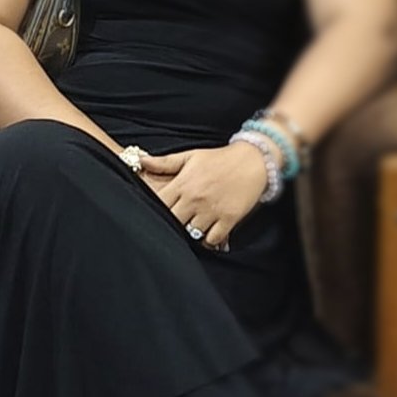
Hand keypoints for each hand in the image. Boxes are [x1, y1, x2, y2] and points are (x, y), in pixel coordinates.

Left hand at [138, 143, 269, 249]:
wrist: (253, 160)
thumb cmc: (220, 158)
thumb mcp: (190, 156)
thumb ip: (165, 162)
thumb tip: (142, 161)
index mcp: (183, 184)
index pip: (159, 204)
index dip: (154, 210)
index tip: (155, 213)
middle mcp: (195, 199)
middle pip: (172, 222)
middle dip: (172, 224)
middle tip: (175, 225)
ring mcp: (212, 210)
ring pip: (191, 233)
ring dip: (190, 233)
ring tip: (191, 229)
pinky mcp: (229, 218)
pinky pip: (212, 239)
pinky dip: (208, 240)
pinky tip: (207, 235)